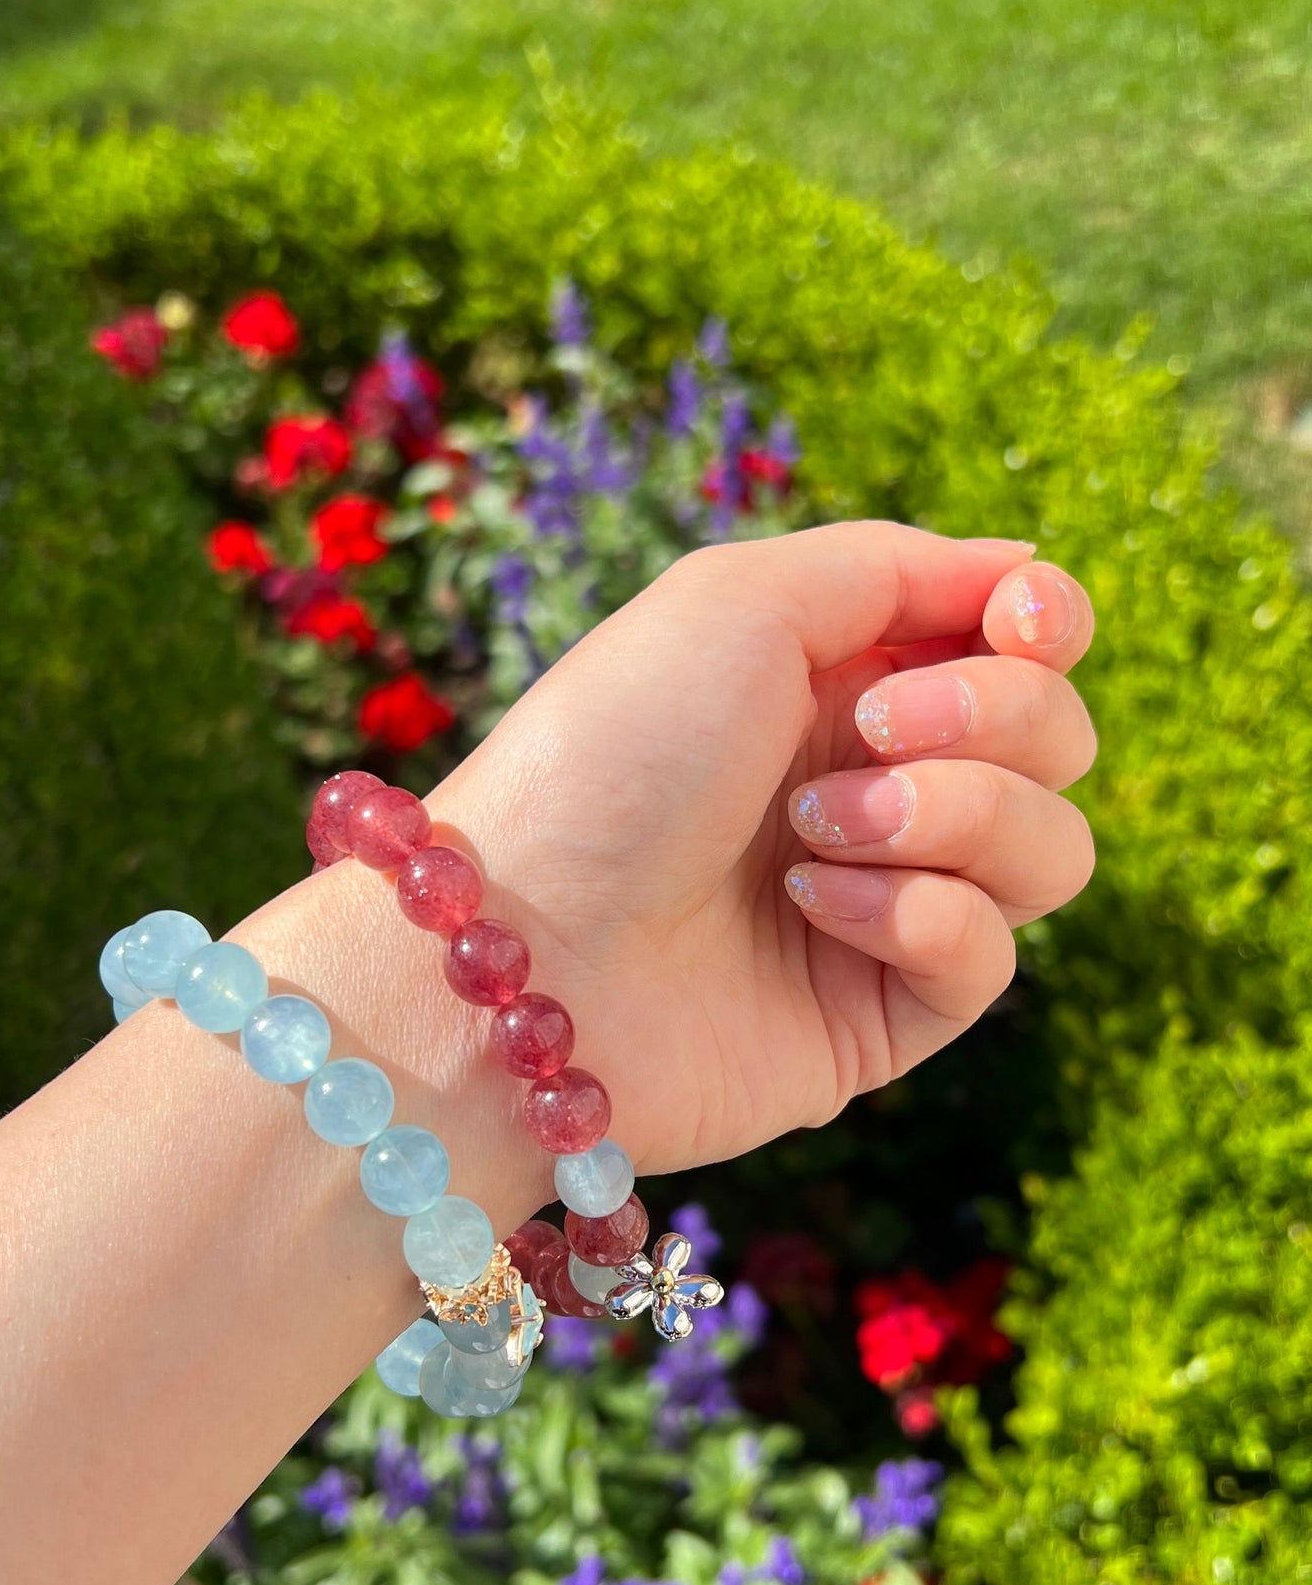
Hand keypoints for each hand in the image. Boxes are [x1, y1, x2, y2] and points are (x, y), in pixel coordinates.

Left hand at [434, 522, 1094, 1178]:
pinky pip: (989, 954)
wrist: (528, 944)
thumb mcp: (736, 602)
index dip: (1045, 622)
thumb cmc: (608, 756)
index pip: (1019, 643)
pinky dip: (915, 916)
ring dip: (954, 817)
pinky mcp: (884, 1016)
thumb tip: (1024, 568)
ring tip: (819, 831)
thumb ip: (894, 569)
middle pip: (1057, 738)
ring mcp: (886, 904)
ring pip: (1051, 849)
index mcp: (840, 682)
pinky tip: (809, 905)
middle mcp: (876, 786)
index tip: (1021, 619)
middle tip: (872, 733)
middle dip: (991, 718)